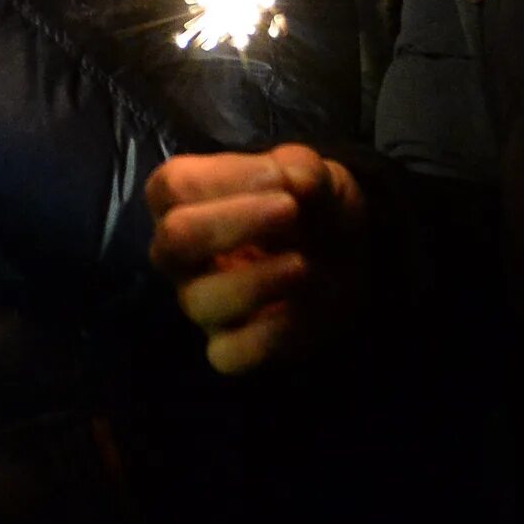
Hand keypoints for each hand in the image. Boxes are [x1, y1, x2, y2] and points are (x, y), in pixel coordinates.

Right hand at [145, 144, 367, 373]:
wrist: (350, 256)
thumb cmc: (311, 207)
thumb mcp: (315, 175)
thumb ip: (301, 168)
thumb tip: (294, 178)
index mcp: (184, 201)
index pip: (173, 185)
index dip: (226, 178)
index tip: (282, 178)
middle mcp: (181, 254)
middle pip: (174, 239)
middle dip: (233, 222)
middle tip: (290, 210)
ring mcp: (201, 302)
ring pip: (199, 300)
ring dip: (256, 280)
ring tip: (302, 264)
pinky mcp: (230, 346)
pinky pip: (227, 355)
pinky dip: (265, 336)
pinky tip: (297, 310)